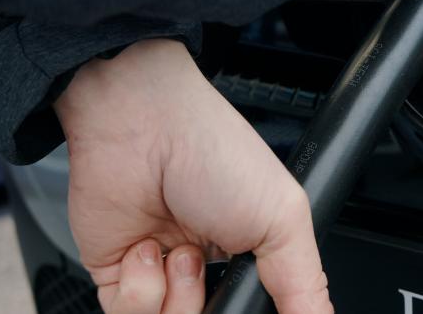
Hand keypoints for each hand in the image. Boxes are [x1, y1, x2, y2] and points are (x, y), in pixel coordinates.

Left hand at [54, 39, 330, 313]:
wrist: (144, 127)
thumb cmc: (215, 152)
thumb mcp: (283, 218)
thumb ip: (305, 285)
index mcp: (250, 254)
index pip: (254, 307)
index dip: (250, 310)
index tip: (250, 300)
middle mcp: (206, 268)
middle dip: (216, 308)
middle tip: (217, 273)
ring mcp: (161, 274)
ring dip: (180, 298)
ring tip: (182, 253)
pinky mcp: (117, 277)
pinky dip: (140, 292)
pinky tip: (148, 249)